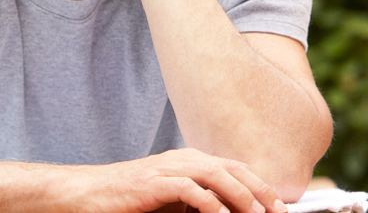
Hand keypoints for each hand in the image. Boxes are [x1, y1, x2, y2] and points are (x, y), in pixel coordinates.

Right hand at [78, 148, 286, 212]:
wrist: (87, 193)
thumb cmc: (129, 201)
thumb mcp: (172, 203)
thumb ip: (200, 204)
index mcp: (188, 162)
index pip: (234, 169)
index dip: (261, 186)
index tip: (279, 209)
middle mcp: (181, 160)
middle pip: (231, 168)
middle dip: (260, 190)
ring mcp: (167, 169)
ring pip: (215, 174)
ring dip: (241, 196)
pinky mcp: (152, 183)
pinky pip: (188, 189)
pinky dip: (209, 204)